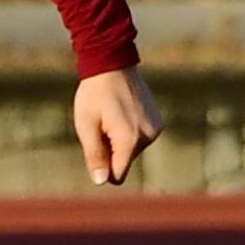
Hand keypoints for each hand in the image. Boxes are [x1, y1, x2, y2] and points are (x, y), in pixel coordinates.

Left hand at [70, 67, 161, 186]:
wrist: (112, 63)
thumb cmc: (94, 95)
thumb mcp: (86, 126)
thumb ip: (94, 156)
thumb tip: (101, 181)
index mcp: (129, 140)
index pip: (117, 175)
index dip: (102, 167)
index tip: (95, 147)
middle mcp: (148, 136)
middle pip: (124, 162)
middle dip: (111, 151)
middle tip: (101, 125)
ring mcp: (156, 128)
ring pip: (132, 151)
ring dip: (119, 141)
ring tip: (111, 116)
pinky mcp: (158, 121)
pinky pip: (140, 139)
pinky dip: (130, 132)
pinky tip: (122, 112)